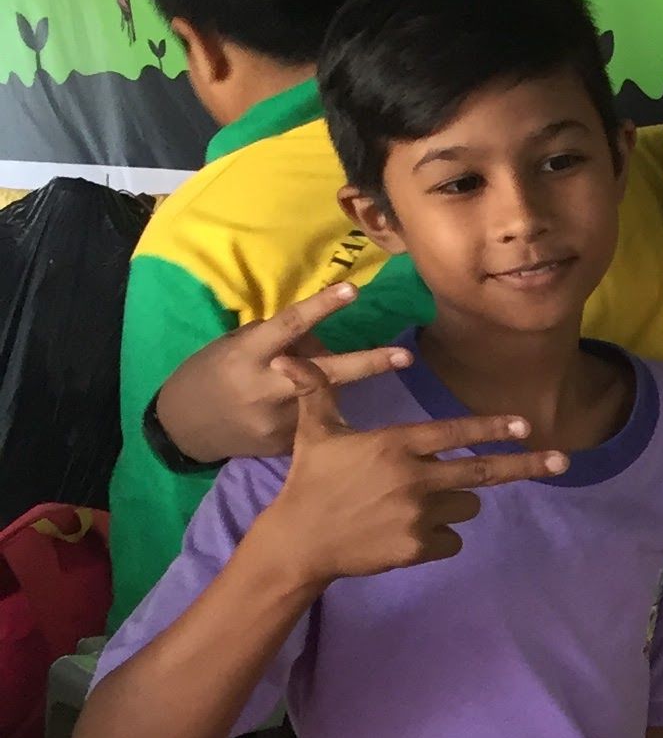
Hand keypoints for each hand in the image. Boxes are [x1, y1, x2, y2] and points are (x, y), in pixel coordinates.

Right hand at [157, 278, 417, 465]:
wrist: (183, 428)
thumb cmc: (210, 373)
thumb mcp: (235, 346)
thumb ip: (277, 340)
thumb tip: (320, 335)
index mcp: (248, 354)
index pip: (290, 326)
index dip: (322, 307)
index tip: (353, 290)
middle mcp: (266, 388)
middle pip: (326, 374)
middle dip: (369, 365)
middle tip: (405, 356)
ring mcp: (277, 422)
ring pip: (326, 401)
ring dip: (334, 388)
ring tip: (317, 389)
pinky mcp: (284, 447)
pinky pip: (314, 425)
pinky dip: (318, 415)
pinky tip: (305, 416)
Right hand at [252, 359, 567, 584]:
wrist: (300, 542)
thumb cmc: (310, 482)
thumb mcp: (315, 431)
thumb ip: (316, 391)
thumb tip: (288, 357)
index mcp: (396, 444)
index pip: (455, 432)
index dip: (492, 428)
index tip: (526, 426)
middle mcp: (414, 477)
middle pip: (484, 471)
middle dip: (526, 465)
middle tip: (561, 460)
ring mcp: (419, 515)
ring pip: (467, 506)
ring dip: (456, 503)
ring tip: (416, 504)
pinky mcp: (418, 547)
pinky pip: (453, 540)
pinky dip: (442, 537)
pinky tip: (410, 532)